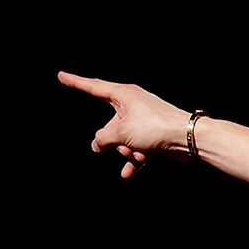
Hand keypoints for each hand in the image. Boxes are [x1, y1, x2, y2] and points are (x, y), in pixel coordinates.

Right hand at [58, 71, 193, 177]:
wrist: (187, 139)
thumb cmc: (156, 127)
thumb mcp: (120, 132)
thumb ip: (102, 139)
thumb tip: (97, 145)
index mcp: (124, 94)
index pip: (93, 87)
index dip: (75, 82)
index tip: (61, 75)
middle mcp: (134, 106)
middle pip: (110, 125)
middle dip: (113, 141)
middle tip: (126, 145)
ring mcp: (144, 122)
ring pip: (123, 141)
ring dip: (126, 152)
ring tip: (137, 155)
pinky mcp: (153, 137)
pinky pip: (136, 150)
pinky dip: (133, 161)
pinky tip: (128, 173)